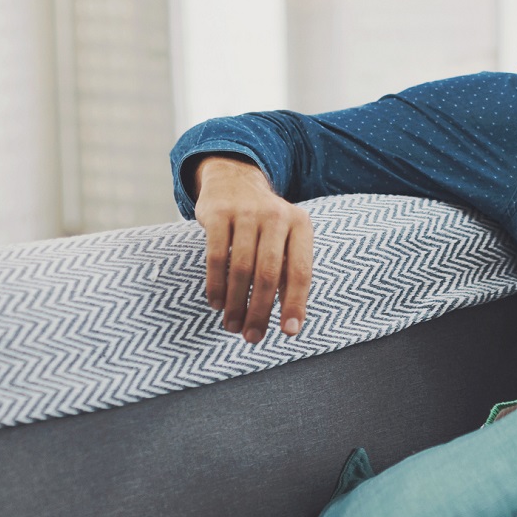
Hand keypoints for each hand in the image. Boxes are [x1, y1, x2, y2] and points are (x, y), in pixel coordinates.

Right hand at [193, 156, 312, 341]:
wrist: (234, 180)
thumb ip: (289, 273)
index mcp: (301, 224)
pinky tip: (217, 304)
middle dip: (260, 311)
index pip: (300, 271)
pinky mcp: (218, 213)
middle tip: (252, 337)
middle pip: (269, 274)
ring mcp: (247, 212)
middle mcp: (277, 215)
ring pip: (241, 268)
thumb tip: (291, 323)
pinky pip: (216, 257)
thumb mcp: (286, 239)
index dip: (296, 304)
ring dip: (236, 303)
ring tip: (232, 326)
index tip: (289, 332)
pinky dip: (216, 285)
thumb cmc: (265, 224)